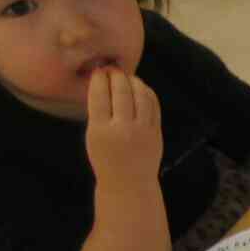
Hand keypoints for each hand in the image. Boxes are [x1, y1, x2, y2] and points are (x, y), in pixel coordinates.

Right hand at [84, 67, 162, 182]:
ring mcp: (143, 131)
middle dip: (116, 76)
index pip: (99, 96)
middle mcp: (123, 129)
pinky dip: (147, 93)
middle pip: (121, 92)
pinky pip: (154, 106)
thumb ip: (98, 112)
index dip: (99, 79)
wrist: (129, 182)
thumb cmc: (106, 157)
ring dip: (134, 81)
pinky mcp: (156, 133)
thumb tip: (104, 82)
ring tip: (127, 76)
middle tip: (112, 68)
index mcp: (101, 130)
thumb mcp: (93, 136)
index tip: (98, 71)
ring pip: (141, 96)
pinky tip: (140, 87)